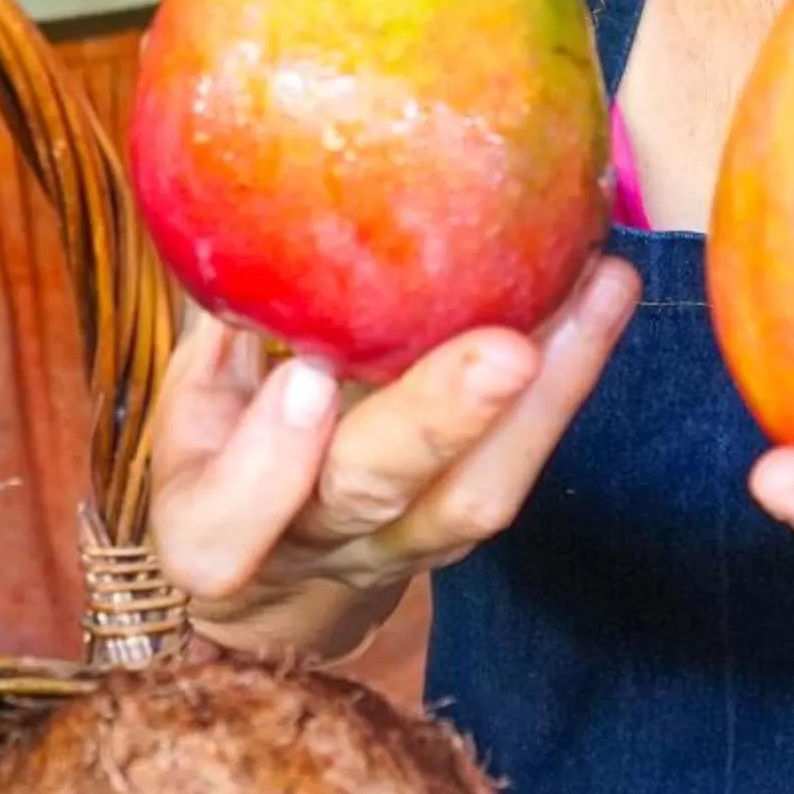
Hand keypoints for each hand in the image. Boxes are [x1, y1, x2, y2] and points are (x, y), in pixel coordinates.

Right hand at [145, 256, 640, 639]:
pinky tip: (602, 293)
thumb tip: (256, 222)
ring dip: (547, 392)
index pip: (223, 529)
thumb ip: (220, 336)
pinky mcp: (464, 524)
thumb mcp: (191, 402)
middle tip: (508, 350)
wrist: (279, 571)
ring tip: (596, 291)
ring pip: (477, 491)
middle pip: (374, 496)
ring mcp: (401, 543)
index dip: (266, 466)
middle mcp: (313, 544)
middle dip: (440, 420)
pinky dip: (569, 376)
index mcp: (211, 523)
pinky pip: (521, 463)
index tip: (306, 377)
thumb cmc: (222, 452)